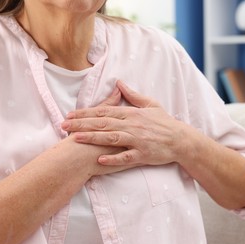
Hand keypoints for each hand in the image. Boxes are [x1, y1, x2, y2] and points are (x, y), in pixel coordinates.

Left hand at [61, 80, 187, 166]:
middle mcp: (132, 125)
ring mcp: (137, 140)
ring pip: (111, 138)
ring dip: (93, 138)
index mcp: (132, 113)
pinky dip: (114, 158)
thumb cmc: (165, 122)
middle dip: (82, 125)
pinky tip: (100, 159)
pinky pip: (126, 157)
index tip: (70, 115)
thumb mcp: (150, 104)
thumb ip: (133, 95)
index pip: (105, 111)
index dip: (86, 113)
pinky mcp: (143, 154)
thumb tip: (119, 83)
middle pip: (103, 124)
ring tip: (75, 138)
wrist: (180, 139)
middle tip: (64, 126)